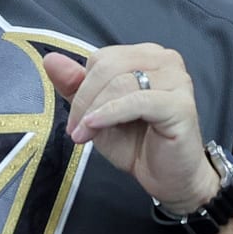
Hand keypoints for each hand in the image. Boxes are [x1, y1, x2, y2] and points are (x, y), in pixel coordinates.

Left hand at [45, 44, 219, 212]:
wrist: (168, 178)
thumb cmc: (136, 143)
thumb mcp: (95, 112)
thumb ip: (74, 85)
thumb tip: (51, 60)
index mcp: (145, 55)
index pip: (101, 58)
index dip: (82, 87)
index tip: (75, 118)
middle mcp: (164, 60)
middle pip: (108, 66)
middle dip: (84, 99)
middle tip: (76, 128)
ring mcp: (177, 80)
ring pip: (120, 82)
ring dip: (94, 110)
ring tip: (84, 135)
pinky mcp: (181, 104)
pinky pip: (137, 101)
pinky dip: (110, 113)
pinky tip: (95, 127)